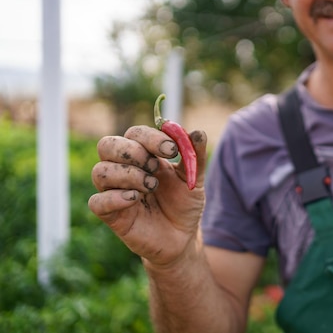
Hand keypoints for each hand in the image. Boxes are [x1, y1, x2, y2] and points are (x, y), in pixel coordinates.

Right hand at [89, 125, 207, 266]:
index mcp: (143, 155)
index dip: (150, 137)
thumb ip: (196, 156)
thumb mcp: (195, 178)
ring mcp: (115, 192)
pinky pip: (96, 202)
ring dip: (127, 175)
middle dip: (132, 152)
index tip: (171, 150)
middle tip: (155, 166)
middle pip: (107, 145)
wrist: (183, 237)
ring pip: (100, 172)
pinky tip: (135, 199)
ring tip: (151, 186)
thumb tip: (198, 133)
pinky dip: (114, 198)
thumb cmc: (185, 204)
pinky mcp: (111, 215)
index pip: (134, 133)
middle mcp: (124, 169)